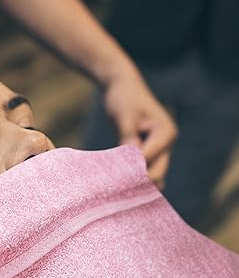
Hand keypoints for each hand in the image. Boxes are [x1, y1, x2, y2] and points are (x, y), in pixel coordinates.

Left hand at [103, 69, 177, 188]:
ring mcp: (159, 150)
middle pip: (156, 174)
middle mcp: (166, 144)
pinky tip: (113, 184)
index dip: (132, 172)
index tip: (111, 181)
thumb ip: (128, 136)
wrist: (123, 86)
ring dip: (134, 183)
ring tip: (112, 189)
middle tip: (111, 190)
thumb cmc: (123, 97)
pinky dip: (131, 178)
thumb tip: (131, 159)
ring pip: (151, 176)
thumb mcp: (124, 115)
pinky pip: (142, 171)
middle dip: (136, 183)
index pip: (150, 160)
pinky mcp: (148, 153)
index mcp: (165, 133)